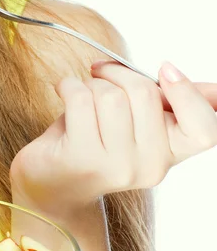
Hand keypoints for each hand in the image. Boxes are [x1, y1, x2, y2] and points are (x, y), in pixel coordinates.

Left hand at [9, 61, 216, 218]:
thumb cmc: (93, 139)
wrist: (51, 181)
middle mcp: (150, 166)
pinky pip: (80, 98)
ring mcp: (117, 166)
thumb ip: (169, 104)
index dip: (189, 94)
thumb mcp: (135, 123)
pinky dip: (67, 85)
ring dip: (90, 83)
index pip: (204, 129)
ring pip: (109, 94)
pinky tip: (64, 93)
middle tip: (101, 75)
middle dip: (117, 73)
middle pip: (144, 93)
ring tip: (82, 96)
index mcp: (170, 153)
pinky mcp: (82, 158)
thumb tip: (216, 89)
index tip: (166, 69)